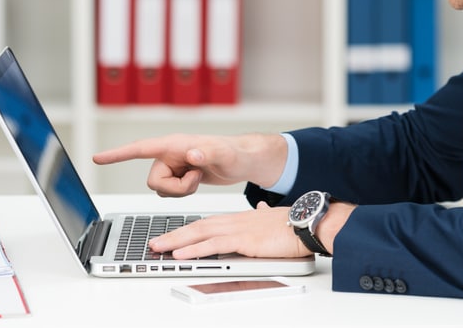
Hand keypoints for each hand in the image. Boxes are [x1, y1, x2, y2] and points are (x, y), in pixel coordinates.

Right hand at [92, 133, 287, 197]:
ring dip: (181, 191)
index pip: (139, 149)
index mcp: (173, 144)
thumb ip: (208, 154)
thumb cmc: (234, 152)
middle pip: (153, 181)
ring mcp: (173, 165)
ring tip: (200, 178)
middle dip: (174, 189)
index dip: (118, 155)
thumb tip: (191, 155)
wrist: (243, 161)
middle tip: (196, 179)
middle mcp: (170, 154)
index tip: (97, 158)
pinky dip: (184, 193)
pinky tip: (198, 181)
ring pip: (161, 189)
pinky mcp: (178, 175)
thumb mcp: (224, 154)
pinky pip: (170, 193)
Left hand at [149, 202, 308, 258]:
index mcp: (240, 218)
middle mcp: (234, 221)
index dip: (188, 230)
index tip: (173, 236)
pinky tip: (181, 253)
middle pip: (197, 226)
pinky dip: (194, 249)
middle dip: (174, 235)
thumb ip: (263, 215)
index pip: (207, 223)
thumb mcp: (273, 218)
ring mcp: (238, 229)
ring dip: (177, 242)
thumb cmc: (293, 223)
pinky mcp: (243, 240)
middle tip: (155, 242)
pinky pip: (213, 244)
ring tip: (159, 248)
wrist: (307, 223)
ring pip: (200, 234)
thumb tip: (261, 210)